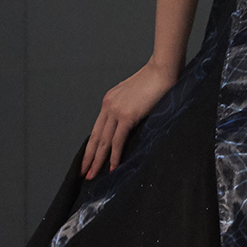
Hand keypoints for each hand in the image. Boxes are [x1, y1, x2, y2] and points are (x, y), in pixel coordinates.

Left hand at [81, 59, 176, 180]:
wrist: (162, 70)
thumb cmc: (155, 81)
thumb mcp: (135, 95)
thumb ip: (129, 109)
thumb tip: (130, 124)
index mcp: (109, 100)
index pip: (97, 128)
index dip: (91, 145)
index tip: (87, 158)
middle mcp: (108, 106)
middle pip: (96, 137)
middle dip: (89, 157)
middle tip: (83, 172)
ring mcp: (116, 111)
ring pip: (103, 141)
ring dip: (97, 160)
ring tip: (92, 175)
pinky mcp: (127, 116)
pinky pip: (117, 141)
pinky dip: (114, 156)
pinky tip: (112, 167)